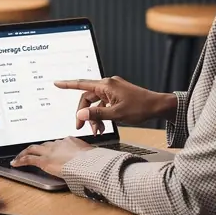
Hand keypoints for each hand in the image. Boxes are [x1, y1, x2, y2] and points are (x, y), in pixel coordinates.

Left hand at [11, 138, 89, 176]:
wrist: (89, 163)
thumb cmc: (93, 161)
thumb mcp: (91, 156)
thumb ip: (87, 158)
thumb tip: (91, 163)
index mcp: (70, 141)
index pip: (58, 144)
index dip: (52, 148)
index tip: (51, 152)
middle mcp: (58, 144)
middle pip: (44, 145)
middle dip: (36, 149)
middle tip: (30, 152)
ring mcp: (50, 152)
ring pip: (33, 149)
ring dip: (25, 153)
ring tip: (19, 158)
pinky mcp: (44, 161)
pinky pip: (29, 159)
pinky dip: (21, 160)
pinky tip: (15, 164)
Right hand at [55, 77, 176, 133]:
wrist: (158, 106)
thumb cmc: (140, 108)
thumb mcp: (117, 114)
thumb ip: (97, 114)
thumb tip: (81, 114)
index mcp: (106, 85)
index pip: (81, 84)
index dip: (67, 84)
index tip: (56, 83)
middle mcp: (108, 85)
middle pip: (88, 98)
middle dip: (84, 113)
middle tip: (82, 128)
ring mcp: (113, 90)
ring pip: (96, 103)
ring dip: (94, 117)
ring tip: (98, 131)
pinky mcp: (118, 95)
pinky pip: (104, 104)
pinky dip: (102, 115)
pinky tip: (104, 126)